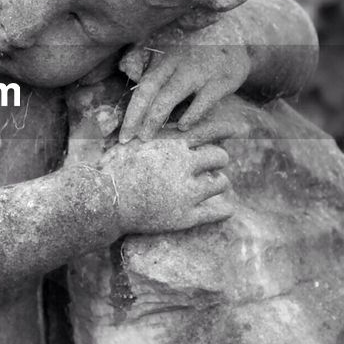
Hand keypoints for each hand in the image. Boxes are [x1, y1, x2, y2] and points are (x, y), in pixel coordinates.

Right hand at [94, 121, 239, 234]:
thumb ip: (157, 133)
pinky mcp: (185, 216)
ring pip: (221, 183)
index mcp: (172, 144)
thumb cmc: (113, 168)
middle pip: (220, 156)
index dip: (227, 129)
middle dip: (217, 160)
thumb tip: (173, 126)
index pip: (210, 130)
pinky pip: (218, 211)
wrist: (103, 200)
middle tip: (211, 166)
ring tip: (211, 186)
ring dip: (219, 183)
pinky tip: (226, 209)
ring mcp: (186, 191)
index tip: (239, 129)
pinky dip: (224, 209)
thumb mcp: (135, 140)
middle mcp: (184, 164)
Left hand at [117, 18, 250, 142]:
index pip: (142, 86)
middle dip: (136, 118)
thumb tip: (124, 68)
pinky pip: (202, 101)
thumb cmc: (198, 51)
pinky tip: (183, 127)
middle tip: (127, 140)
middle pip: (150, 91)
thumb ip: (147, 58)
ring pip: (170, 96)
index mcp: (165, 58)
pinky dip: (191, 115)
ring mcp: (199, 71)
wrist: (239, 38)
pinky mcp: (221, 80)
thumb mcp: (173, 49)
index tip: (122, 132)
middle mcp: (179, 62)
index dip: (131, 110)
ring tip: (147, 137)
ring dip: (155, 118)